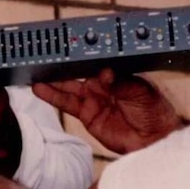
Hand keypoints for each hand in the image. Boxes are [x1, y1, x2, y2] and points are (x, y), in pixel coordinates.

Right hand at [32, 68, 182, 153]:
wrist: (155, 140)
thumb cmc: (155, 112)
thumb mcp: (141, 91)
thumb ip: (121, 83)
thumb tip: (105, 74)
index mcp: (114, 73)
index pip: (93, 60)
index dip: (80, 55)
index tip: (66, 48)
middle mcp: (101, 84)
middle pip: (76, 72)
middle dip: (60, 66)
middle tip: (43, 58)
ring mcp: (92, 99)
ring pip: (67, 87)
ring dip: (51, 82)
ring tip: (35, 75)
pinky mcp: (86, 115)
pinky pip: (67, 105)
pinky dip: (52, 97)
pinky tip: (40, 90)